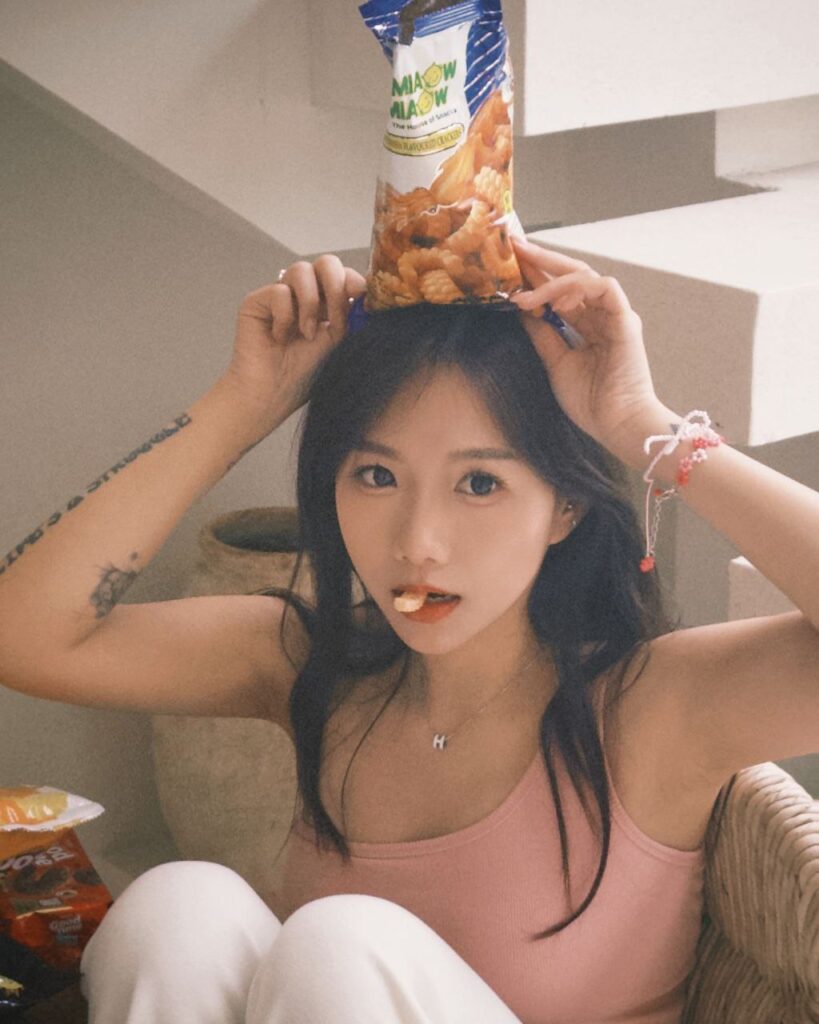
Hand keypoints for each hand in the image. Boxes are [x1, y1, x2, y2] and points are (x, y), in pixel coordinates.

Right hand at [221, 255, 366, 428]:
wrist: (272, 396)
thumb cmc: (306, 376)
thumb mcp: (340, 344)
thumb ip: (354, 319)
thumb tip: (371, 298)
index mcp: (328, 303)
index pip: (345, 276)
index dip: (355, 283)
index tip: (362, 302)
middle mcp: (304, 295)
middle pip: (326, 262)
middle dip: (336, 287)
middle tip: (336, 319)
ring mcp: (280, 295)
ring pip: (301, 270)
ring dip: (310, 303)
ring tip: (307, 334)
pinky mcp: (256, 301)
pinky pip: (279, 291)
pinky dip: (285, 317)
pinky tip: (281, 338)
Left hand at [509, 237, 665, 464]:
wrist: (615, 424)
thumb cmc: (591, 402)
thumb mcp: (555, 362)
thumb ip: (542, 334)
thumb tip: (521, 309)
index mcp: (588, 325)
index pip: (560, 291)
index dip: (536, 276)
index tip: (510, 264)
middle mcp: (603, 314)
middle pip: (572, 274)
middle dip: (542, 260)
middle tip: (514, 248)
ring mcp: (615, 315)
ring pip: (585, 275)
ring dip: (551, 280)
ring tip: (525, 293)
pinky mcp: (625, 319)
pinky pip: (603, 287)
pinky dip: (577, 289)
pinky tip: (555, 302)